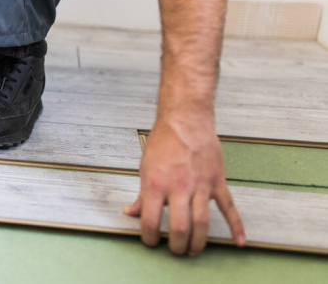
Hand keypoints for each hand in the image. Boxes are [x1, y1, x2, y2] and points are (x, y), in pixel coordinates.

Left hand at [124, 116, 245, 255]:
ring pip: (202, 222)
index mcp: (156, 184)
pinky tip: (239, 242)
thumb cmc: (163, 142)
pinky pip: (229, 208)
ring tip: (193, 251)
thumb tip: (131, 212)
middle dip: (176, 245)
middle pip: (180, 227)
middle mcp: (179, 187)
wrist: (186, 120)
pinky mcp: (217, 181)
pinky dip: (236, 226)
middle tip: (175, 251)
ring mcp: (201, 185)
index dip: (149, 237)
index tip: (150, 241)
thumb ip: (141, 195)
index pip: (150, 221)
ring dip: (198, 242)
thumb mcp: (145, 167)